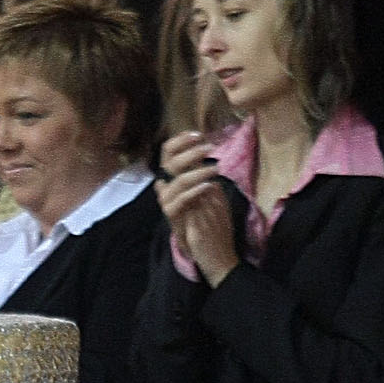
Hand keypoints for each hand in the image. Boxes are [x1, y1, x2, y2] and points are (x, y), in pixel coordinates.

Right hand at [156, 132, 238, 286]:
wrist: (207, 248)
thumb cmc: (208, 217)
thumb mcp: (208, 190)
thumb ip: (203, 173)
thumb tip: (204, 154)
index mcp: (174, 177)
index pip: (168, 152)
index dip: (180, 141)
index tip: (197, 134)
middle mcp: (167, 187)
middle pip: (169, 162)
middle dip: (189, 152)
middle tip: (209, 148)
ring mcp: (168, 202)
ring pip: (177, 181)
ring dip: (198, 171)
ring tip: (216, 169)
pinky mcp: (173, 216)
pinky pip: (180, 200)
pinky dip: (195, 191)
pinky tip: (208, 186)